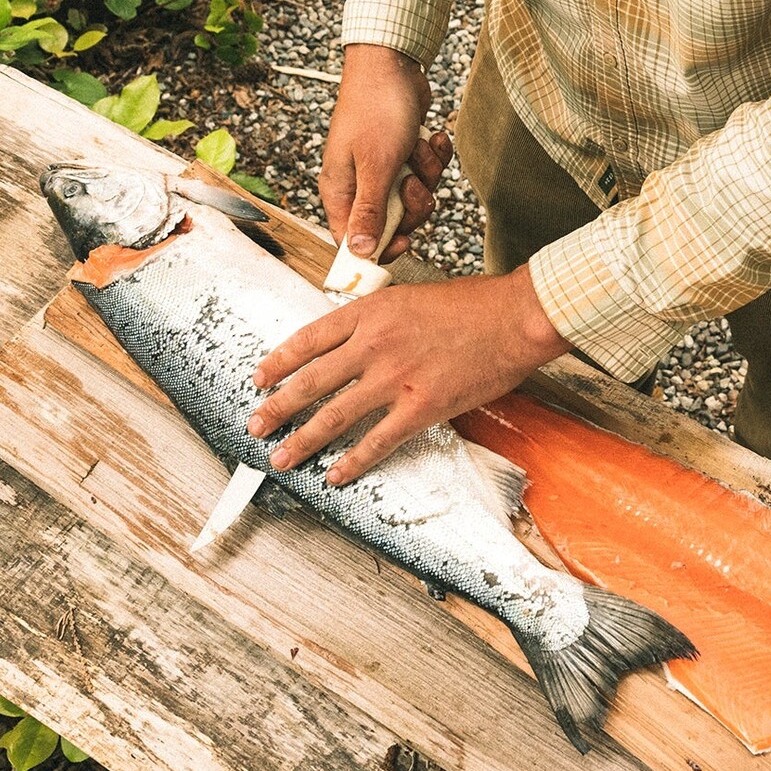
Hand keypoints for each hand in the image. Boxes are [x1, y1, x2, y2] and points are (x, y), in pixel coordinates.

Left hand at [250, 271, 571, 482]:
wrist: (514, 318)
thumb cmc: (474, 304)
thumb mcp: (412, 296)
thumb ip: (380, 319)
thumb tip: (356, 343)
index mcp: (371, 311)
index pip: (309, 338)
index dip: (279, 361)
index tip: (261, 376)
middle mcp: (373, 344)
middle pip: (311, 381)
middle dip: (277, 407)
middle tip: (257, 425)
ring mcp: (394, 378)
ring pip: (334, 415)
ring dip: (302, 440)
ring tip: (282, 456)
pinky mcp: (420, 407)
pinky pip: (376, 441)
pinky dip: (353, 462)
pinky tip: (336, 474)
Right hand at [322, 44, 451, 260]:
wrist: (393, 64)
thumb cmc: (376, 109)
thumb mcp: (375, 166)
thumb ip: (370, 212)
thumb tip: (360, 253)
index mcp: (340, 191)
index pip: (352, 240)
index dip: (379, 249)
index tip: (405, 242)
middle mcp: (358, 183)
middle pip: (393, 222)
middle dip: (414, 204)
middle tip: (413, 182)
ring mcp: (383, 168)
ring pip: (416, 196)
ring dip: (426, 173)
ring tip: (417, 148)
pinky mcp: (404, 154)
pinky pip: (427, 172)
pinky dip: (433, 155)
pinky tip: (429, 137)